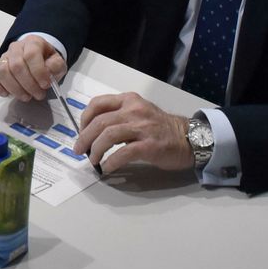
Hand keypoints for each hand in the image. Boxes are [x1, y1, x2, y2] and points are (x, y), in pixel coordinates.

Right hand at [0, 36, 65, 101]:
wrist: (37, 60)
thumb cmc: (46, 63)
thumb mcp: (57, 62)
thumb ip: (56, 66)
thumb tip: (47, 71)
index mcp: (32, 42)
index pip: (31, 54)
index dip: (38, 71)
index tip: (45, 85)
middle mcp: (15, 48)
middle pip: (16, 66)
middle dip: (28, 84)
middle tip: (38, 95)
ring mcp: (3, 58)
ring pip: (2, 72)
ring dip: (15, 89)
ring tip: (26, 96)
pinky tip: (7, 94)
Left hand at [72, 93, 192, 173]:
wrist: (188, 138)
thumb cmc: (161, 128)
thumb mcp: (139, 113)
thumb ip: (119, 117)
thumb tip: (94, 132)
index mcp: (129, 100)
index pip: (98, 103)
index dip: (84, 118)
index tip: (81, 131)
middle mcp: (134, 110)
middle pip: (100, 122)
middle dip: (85, 137)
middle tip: (79, 150)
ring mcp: (143, 127)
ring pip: (108, 135)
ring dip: (95, 150)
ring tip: (92, 160)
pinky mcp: (149, 145)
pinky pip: (123, 153)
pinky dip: (111, 162)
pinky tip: (107, 168)